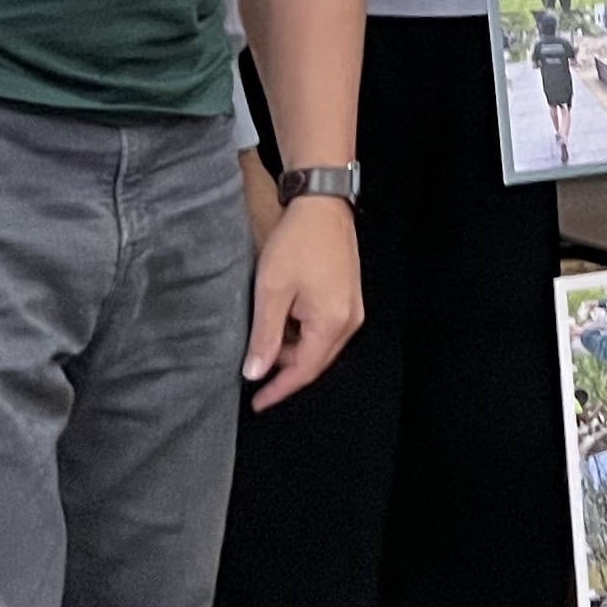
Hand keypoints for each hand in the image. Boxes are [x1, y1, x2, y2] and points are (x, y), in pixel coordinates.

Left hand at [243, 193, 362, 409]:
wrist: (321, 204)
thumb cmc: (298, 242)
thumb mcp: (272, 291)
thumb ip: (265, 336)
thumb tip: (256, 371)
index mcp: (331, 323)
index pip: (303, 372)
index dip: (278, 390)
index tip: (258, 402)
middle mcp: (348, 321)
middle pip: (314, 361)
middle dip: (284, 370)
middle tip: (254, 366)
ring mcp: (351, 309)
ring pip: (319, 346)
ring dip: (292, 349)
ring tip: (265, 337)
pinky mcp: (348, 297)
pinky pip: (325, 328)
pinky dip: (303, 333)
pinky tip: (284, 320)